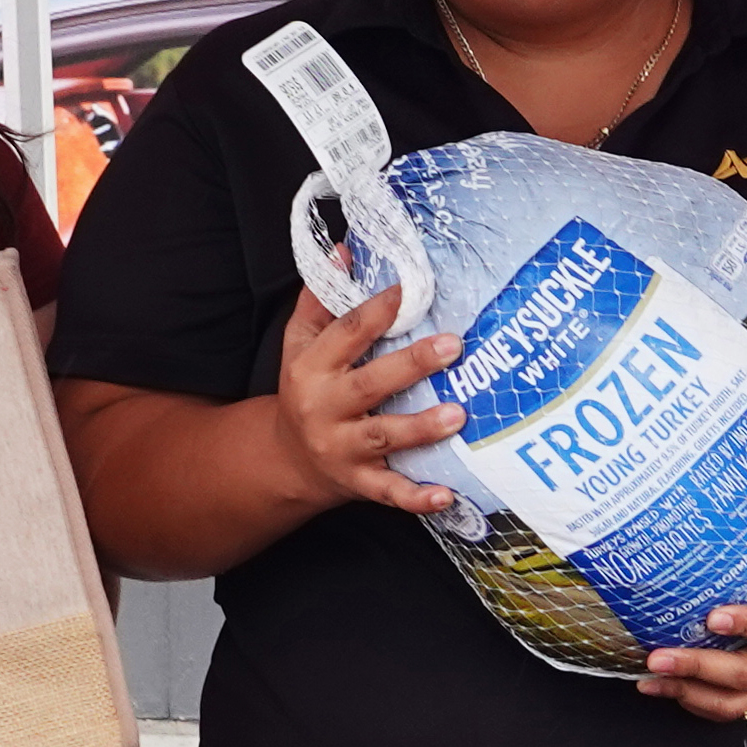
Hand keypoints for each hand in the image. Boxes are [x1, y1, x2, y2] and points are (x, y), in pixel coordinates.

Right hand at [275, 283, 462, 516]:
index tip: (410, 290)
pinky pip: (389, 492)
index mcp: (312, 367)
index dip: (377, 311)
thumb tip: (345, 249)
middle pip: (369, 385)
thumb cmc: (306, 388)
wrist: (287, 459)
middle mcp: (324, 407)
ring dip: (421, 427)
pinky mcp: (359, 482)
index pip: (346, 334)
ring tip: (458, 414)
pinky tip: (446, 494)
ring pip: (383, 437)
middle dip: (411, 365)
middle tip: (453, 345)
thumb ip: (322, 299)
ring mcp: (342, 448)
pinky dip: (417, 497)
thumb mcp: (300, 343)